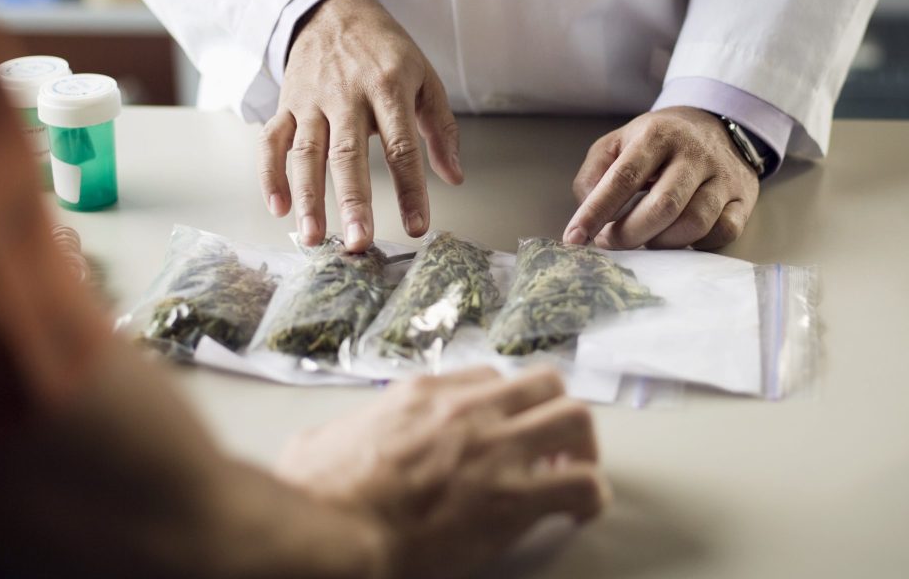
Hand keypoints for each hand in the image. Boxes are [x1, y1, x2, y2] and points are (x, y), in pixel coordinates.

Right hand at [261, 0, 462, 251]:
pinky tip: (277, 208)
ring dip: (308, 197)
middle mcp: (346, 94)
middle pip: (347, 153)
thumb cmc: (385, 51)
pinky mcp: (285, 103)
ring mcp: (311, 100)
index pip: (401, 146)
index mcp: (388, 86)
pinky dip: (269, 175)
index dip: (410, 189)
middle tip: (358, 242)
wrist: (334, 10)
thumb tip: (454, 177)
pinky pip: (271, 141)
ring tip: (314, 238)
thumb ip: (441, 128)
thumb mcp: (425, 78)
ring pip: (305, 152)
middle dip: (353, 201)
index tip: (417, 226)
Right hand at [275, 368, 608, 578]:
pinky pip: (582, 485)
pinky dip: (592, 497)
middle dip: (557, 412)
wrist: (333, 532)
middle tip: (556, 447)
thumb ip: (336, 435)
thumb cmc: (317, 495)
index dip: (506, 406)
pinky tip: (582, 512)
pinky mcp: (513, 498)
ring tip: (576, 475)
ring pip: (576, 418)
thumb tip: (318, 446)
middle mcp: (468, 410)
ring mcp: (496, 449)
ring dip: (584, 447)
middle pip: (546, 382)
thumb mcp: (318, 442)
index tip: (506, 430)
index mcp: (424, 394)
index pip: (490, 377)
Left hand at [565, 107, 759, 250]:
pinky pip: (723, 232)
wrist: (717, 125)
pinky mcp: (744, 199)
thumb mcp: (619, 142)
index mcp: (658, 135)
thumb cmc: (658, 142)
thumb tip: (588, 210)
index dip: (596, 211)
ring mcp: (723, 177)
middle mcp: (694, 153)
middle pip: (663, 206)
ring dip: (661, 243)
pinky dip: (697, 245)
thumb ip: (595, 172)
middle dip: (629, 234)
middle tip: (610, 243)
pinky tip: (679, 239)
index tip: (575, 238)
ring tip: (644, 240)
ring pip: (695, 223)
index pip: (624, 177)